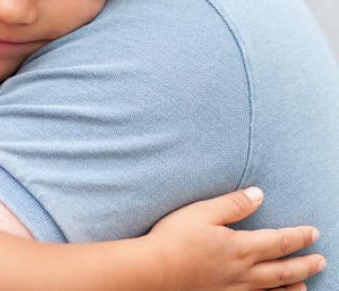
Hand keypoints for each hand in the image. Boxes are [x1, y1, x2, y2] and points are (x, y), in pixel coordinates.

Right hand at [148, 187, 325, 290]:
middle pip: (283, 270)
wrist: (154, 271)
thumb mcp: (202, 212)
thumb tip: (259, 195)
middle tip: (321, 261)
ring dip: (292, 286)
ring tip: (304, 284)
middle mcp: (244, 272)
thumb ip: (233, 204)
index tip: (314, 233)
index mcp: (241, 247)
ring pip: (272, 290)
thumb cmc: (175, 239)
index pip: (279, 241)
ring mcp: (234, 289)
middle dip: (304, 264)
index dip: (299, 237)